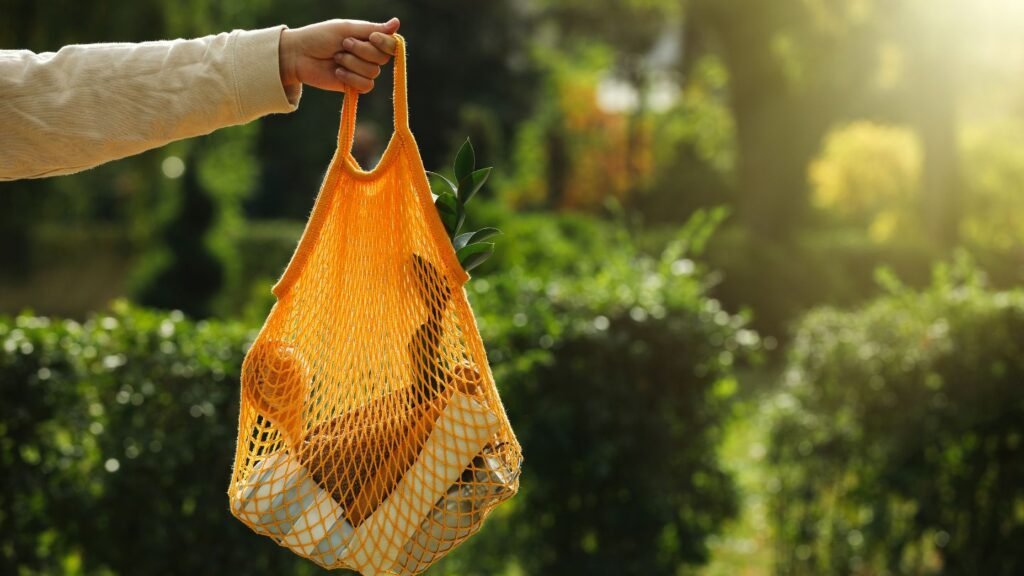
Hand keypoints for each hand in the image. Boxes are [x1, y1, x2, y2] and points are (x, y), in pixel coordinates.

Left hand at [279, 18, 399, 94]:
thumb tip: (397, 23)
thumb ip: (372, 29)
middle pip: (382, 59)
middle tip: (343, 45)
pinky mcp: (354, 86)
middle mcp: (368, 56)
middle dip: (361, 51)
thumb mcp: (347, 28)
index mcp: (368, 39)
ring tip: (336, 58)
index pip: (390, 45)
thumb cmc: (320, 37)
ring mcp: (361, 71)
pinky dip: (351, 78)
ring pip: (373, 72)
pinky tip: (337, 72)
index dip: (384, 43)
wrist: (299, 55)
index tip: (371, 37)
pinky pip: (366, 86)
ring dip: (352, 64)